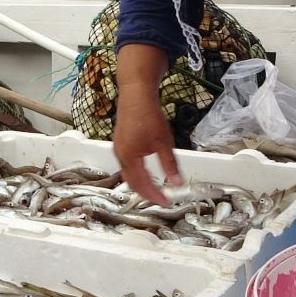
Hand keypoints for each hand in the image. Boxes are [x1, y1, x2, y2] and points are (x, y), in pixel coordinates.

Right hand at [114, 44, 183, 204]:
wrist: (136, 94)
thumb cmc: (149, 116)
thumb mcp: (164, 142)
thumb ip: (170, 164)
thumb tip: (177, 183)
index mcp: (129, 157)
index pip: (142, 184)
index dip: (154, 195)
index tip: (167, 202)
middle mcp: (120, 156)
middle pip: (131, 182)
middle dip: (146, 193)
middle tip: (161, 199)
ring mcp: (118, 149)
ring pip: (127, 174)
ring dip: (140, 184)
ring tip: (155, 189)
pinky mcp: (120, 143)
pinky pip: (126, 165)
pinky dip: (136, 174)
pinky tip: (146, 173)